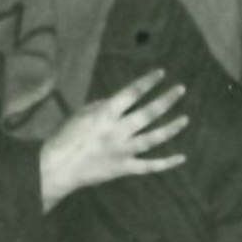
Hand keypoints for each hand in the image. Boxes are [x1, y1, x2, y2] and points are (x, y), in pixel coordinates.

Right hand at [40, 68, 187, 210]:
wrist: (57, 168)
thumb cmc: (65, 138)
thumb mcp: (81, 115)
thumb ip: (103, 106)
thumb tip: (120, 102)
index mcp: (105, 114)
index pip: (132, 93)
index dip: (148, 81)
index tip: (161, 73)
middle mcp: (117, 131)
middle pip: (148, 113)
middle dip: (166, 100)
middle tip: (180, 90)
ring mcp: (123, 151)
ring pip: (153, 138)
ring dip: (171, 128)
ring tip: (185, 119)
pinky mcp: (124, 169)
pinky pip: (149, 166)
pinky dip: (166, 163)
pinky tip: (181, 157)